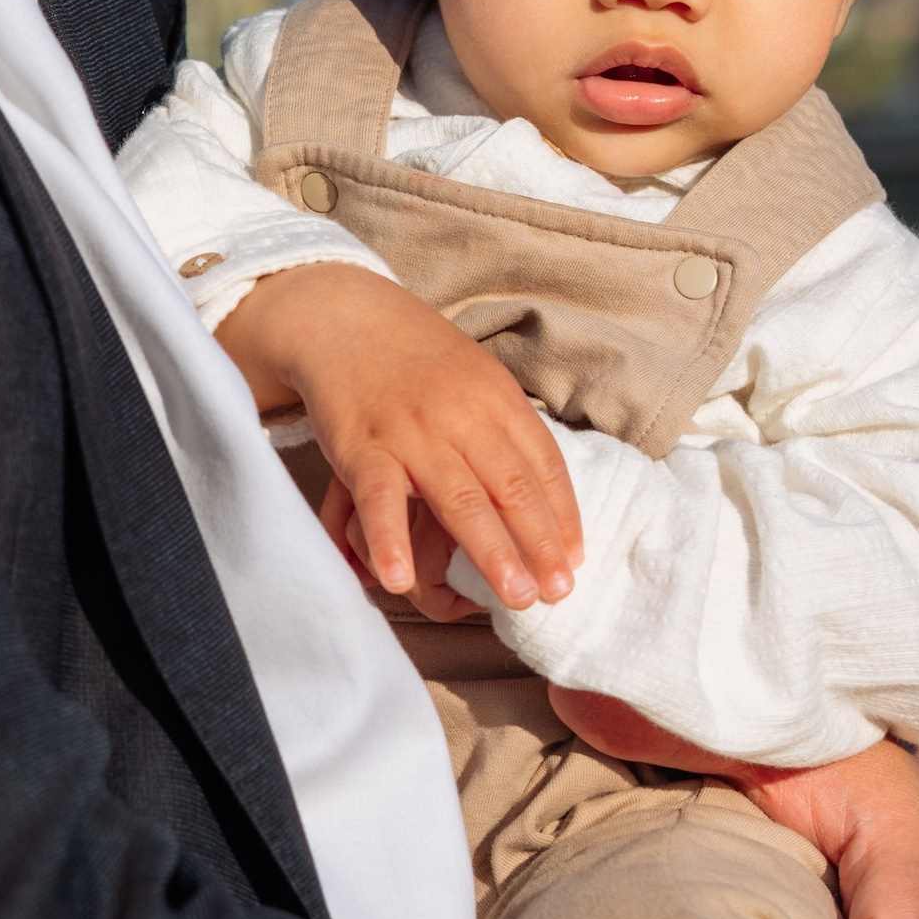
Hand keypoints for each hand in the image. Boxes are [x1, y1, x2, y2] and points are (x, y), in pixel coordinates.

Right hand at [216, 264, 579, 611]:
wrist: (345, 321)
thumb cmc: (418, 362)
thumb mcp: (477, 380)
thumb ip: (508, 431)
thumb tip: (546, 496)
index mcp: (497, 399)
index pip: (544, 465)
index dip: (563, 517)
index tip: (574, 561)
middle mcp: (461, 416)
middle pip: (511, 488)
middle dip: (539, 544)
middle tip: (558, 593)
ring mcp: (412, 434)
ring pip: (459, 501)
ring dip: (491, 553)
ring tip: (515, 597)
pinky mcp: (363, 448)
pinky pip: (381, 501)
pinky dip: (391, 542)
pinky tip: (402, 581)